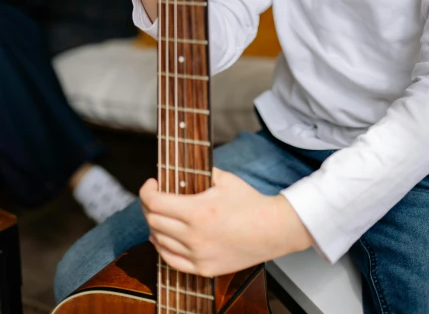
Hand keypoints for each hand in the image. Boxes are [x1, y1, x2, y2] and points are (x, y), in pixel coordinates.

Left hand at [140, 168, 313, 276]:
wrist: (272, 230)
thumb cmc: (250, 203)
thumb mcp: (224, 178)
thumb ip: (199, 172)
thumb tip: (179, 169)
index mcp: (198, 212)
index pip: (155, 203)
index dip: (147, 191)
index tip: (151, 184)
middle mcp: (194, 237)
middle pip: (153, 221)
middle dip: (148, 206)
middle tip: (155, 196)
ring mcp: (198, 255)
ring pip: (159, 241)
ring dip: (154, 225)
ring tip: (160, 214)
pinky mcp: (203, 269)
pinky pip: (170, 260)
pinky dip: (162, 246)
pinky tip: (162, 237)